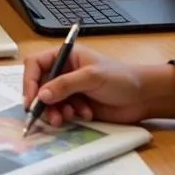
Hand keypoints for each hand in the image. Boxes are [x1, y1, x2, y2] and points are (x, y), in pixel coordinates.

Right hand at [22, 44, 174, 126]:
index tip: (31, 99)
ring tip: (67, 118)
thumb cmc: (121, 78)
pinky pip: (63, 112)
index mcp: (65, 57)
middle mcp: (64, 72)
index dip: (30, 81)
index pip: (36, 65)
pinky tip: (86, 115)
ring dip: (56, 111)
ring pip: (50, 102)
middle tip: (49, 116)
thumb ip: (65, 85)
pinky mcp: (77, 105)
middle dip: (43, 102)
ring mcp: (70, 90)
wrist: (144, 97)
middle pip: (40, 86)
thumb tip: (42, 95)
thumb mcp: (92, 77)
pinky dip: (70, 116)